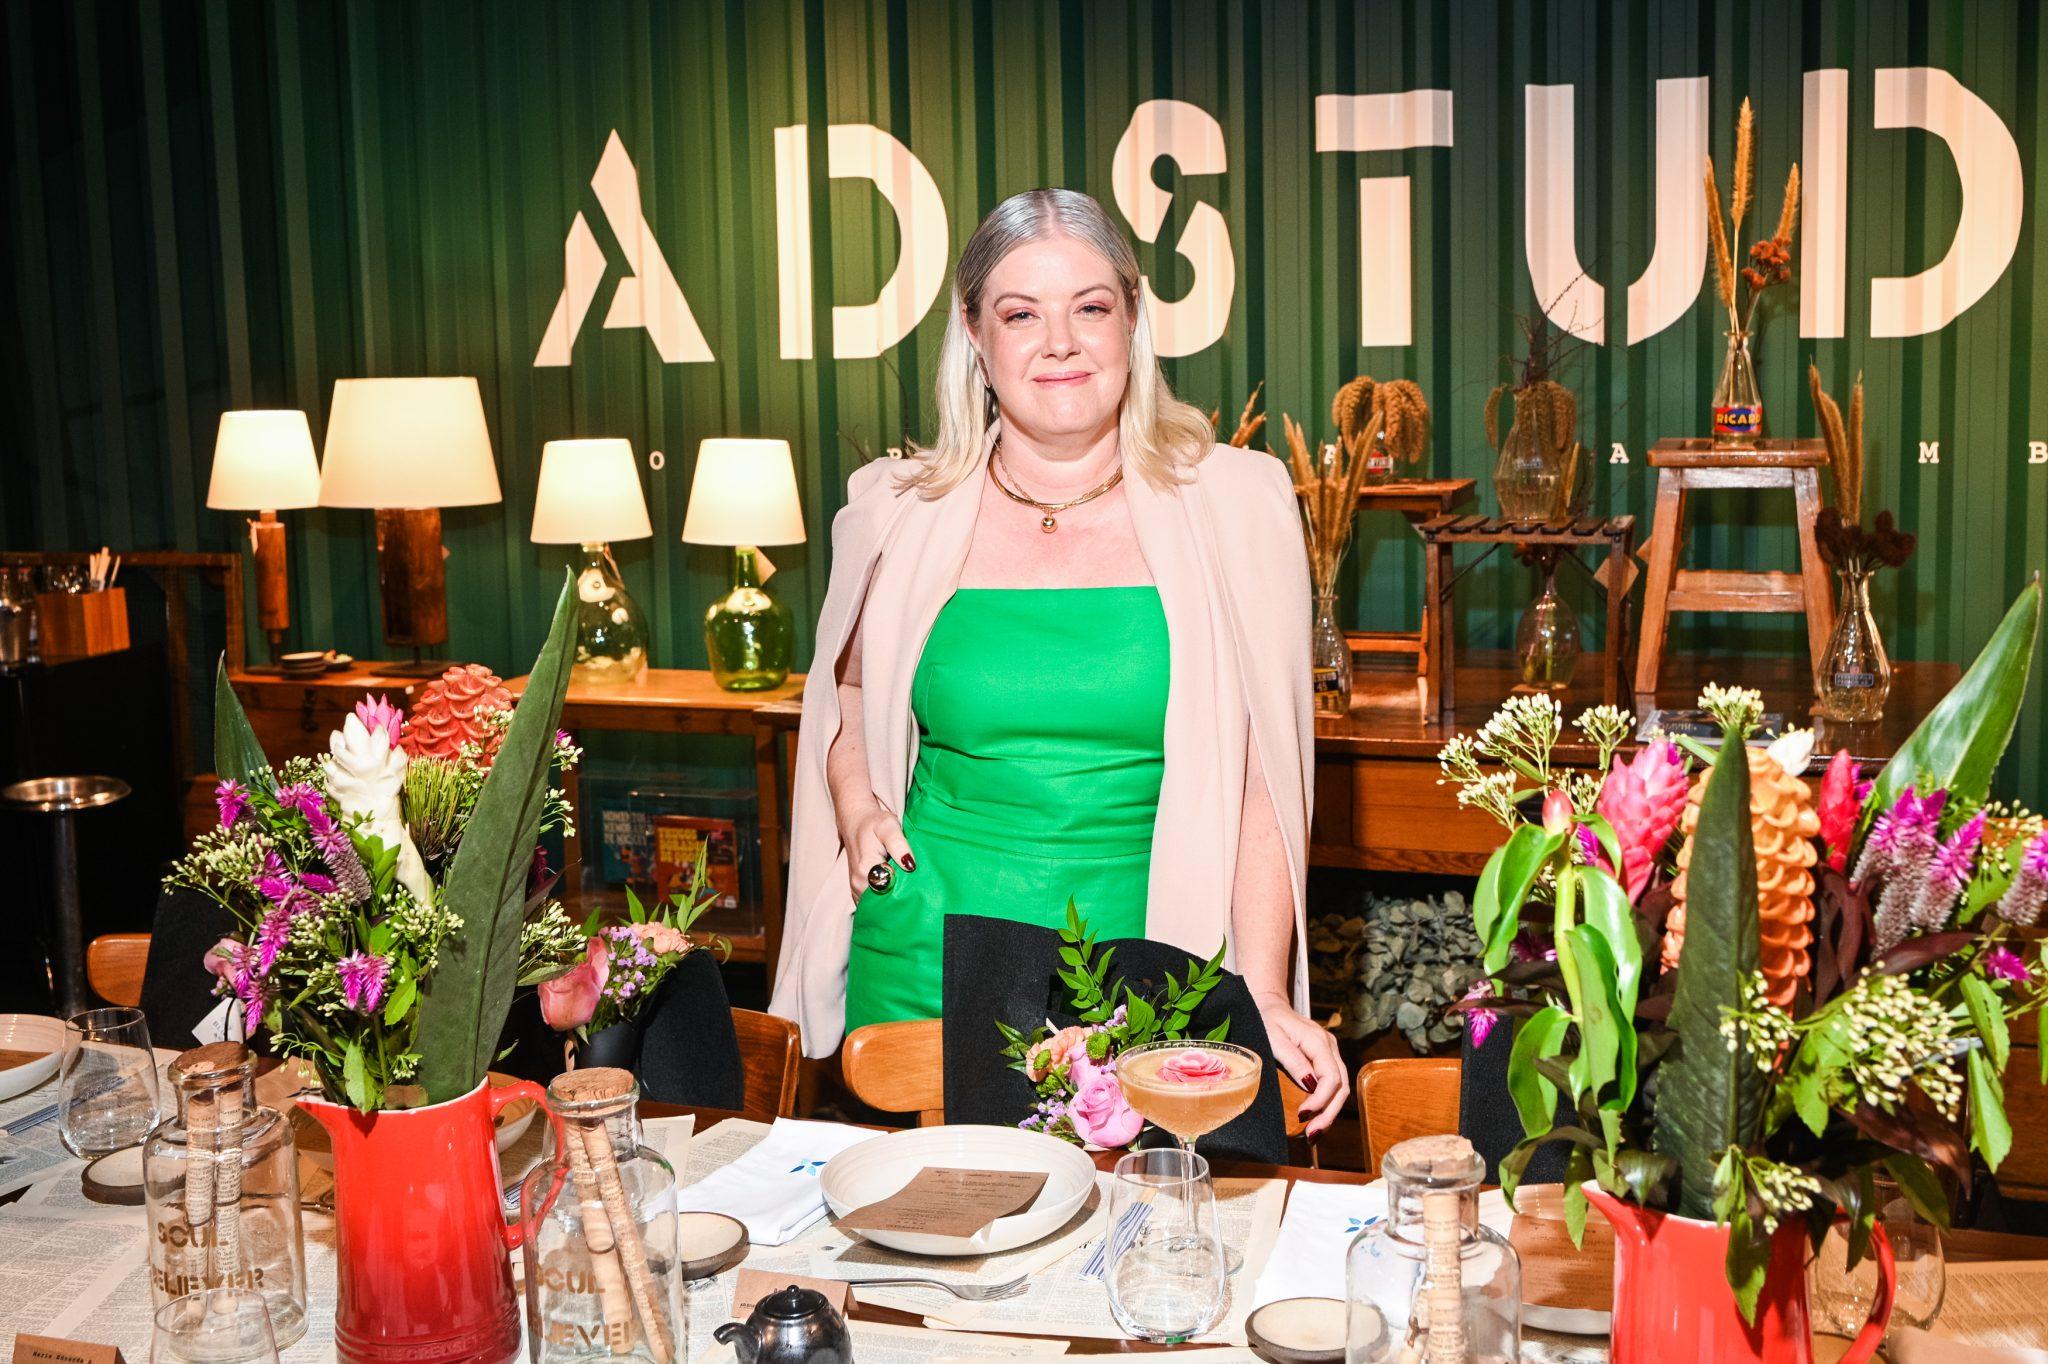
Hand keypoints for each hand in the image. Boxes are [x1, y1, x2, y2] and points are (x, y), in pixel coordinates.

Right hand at [838, 800, 914, 902]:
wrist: (856, 821)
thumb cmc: (874, 823)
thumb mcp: (889, 826)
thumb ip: (899, 846)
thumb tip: (910, 866)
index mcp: (866, 869)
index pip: (890, 892)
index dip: (906, 890)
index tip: (917, 884)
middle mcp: (858, 883)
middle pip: (885, 900)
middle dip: (901, 897)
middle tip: (915, 886)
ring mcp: (856, 889)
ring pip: (879, 903)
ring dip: (893, 898)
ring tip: (906, 886)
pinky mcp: (857, 890)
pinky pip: (873, 902)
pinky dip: (885, 898)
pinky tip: (896, 888)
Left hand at [1253, 990, 1348, 1137]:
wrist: (1267, 1003)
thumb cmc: (1266, 1017)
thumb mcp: (1273, 1037)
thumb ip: (1292, 1059)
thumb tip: (1310, 1085)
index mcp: (1319, 1041)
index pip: (1331, 1077)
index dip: (1321, 1100)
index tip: (1303, 1115)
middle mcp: (1329, 1048)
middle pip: (1341, 1087)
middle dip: (1329, 1114)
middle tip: (1312, 1135)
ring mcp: (1328, 1053)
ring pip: (1340, 1088)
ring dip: (1329, 1113)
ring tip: (1314, 1133)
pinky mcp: (1323, 1060)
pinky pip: (1331, 1085)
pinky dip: (1326, 1104)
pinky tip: (1315, 1118)